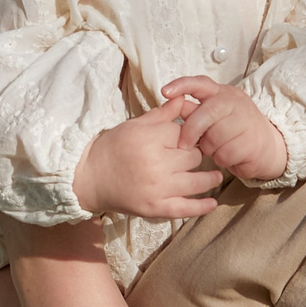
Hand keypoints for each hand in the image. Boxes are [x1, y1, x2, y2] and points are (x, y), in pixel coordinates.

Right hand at [71, 97, 223, 219]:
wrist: (90, 178)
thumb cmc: (112, 147)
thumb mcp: (135, 125)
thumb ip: (162, 114)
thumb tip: (183, 98)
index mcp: (150, 139)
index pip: (184, 133)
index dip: (187, 134)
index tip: (187, 138)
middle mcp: (156, 163)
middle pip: (193, 157)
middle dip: (196, 154)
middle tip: (196, 156)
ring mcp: (157, 188)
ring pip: (196, 181)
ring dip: (209, 179)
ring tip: (216, 176)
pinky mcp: (156, 208)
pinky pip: (185, 208)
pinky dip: (202, 207)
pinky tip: (212, 203)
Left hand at [157, 77, 288, 183]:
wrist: (268, 145)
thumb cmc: (235, 129)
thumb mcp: (216, 115)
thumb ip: (195, 110)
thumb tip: (171, 106)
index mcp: (222, 93)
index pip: (200, 83)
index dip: (181, 85)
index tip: (164, 92)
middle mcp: (234, 103)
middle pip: (204, 115)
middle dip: (191, 132)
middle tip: (184, 145)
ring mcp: (244, 121)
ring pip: (212, 138)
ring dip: (209, 148)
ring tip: (217, 147)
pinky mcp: (250, 143)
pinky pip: (223, 154)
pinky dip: (221, 159)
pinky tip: (228, 155)